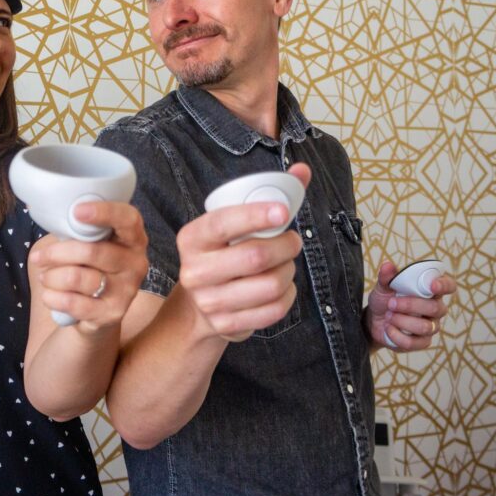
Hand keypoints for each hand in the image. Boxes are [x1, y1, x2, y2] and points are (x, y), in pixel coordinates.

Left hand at [29, 201, 148, 334]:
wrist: (97, 312)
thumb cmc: (90, 267)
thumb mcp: (91, 244)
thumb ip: (81, 230)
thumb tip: (53, 217)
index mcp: (133, 238)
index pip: (128, 219)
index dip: (104, 212)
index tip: (77, 211)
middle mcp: (136, 262)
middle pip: (92, 251)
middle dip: (56, 253)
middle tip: (37, 257)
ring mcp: (127, 290)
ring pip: (78, 277)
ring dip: (52, 277)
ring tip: (45, 277)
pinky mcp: (112, 313)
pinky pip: (74, 303)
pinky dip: (53, 297)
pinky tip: (49, 295)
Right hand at [177, 163, 309, 341]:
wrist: (198, 305)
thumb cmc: (224, 253)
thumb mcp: (233, 225)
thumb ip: (267, 196)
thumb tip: (303, 170)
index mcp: (193, 238)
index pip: (223, 222)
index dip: (255, 215)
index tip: (283, 212)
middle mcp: (194, 270)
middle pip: (254, 257)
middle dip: (285, 246)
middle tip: (293, 240)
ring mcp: (208, 301)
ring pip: (270, 285)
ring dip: (289, 271)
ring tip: (285, 265)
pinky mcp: (226, 325)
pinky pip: (274, 310)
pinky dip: (287, 296)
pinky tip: (281, 287)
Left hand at [364, 261, 456, 350]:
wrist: (374, 321)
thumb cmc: (385, 300)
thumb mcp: (383, 287)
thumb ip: (386, 277)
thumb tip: (387, 265)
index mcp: (430, 291)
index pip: (448, 286)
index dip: (444, 285)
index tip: (432, 286)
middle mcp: (435, 309)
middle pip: (435, 308)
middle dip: (410, 305)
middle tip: (390, 303)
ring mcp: (431, 326)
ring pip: (425, 327)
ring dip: (401, 320)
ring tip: (388, 315)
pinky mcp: (422, 342)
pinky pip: (413, 342)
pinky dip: (396, 334)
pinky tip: (388, 328)